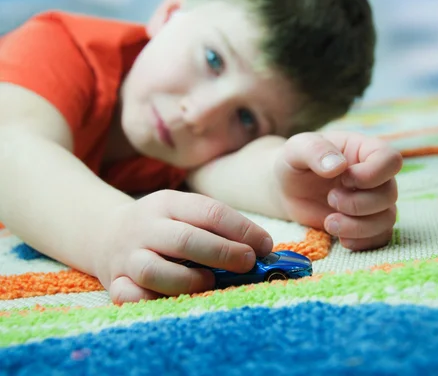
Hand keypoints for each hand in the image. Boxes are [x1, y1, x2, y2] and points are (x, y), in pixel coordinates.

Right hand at [94, 190, 272, 303]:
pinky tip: (173, 300)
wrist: (105, 232)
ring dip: (188, 280)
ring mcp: (127, 256)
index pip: (209, 212)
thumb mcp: (185, 213)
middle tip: (248, 263)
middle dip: (223, 253)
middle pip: (185, 239)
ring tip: (209, 282)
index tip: (264, 245)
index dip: (242, 230)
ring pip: (153, 270)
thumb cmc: (164, 226)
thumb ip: (217, 228)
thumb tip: (262, 250)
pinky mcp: (114, 282)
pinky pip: (128, 296)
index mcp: (168, 203)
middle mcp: (145, 227)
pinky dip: (151, 301)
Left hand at [275, 131, 401, 250]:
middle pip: (389, 194)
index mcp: (364, 151)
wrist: (287, 190)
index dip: (371, 174)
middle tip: (330, 199)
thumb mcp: (296, 148)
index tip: (343, 178)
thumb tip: (338, 166)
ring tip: (329, 222)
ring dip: (358, 227)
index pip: (390, 160)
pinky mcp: (367, 225)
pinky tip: (339, 237)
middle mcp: (376, 177)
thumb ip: (314, 150)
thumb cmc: (295, 163)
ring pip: (387, 219)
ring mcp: (374, 202)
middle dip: (357, 203)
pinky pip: (380, 238)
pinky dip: (361, 242)